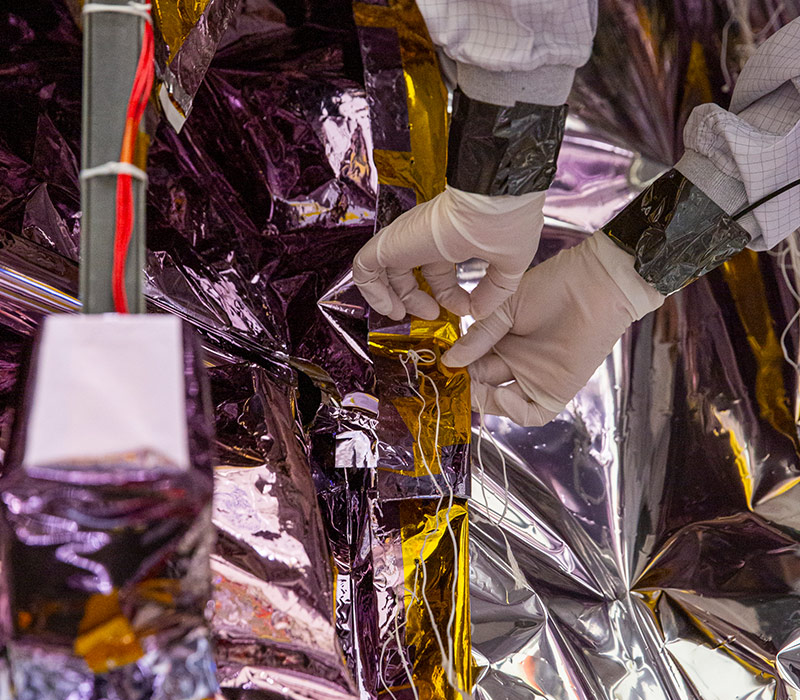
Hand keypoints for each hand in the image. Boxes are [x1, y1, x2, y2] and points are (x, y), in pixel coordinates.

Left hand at [353, 186, 545, 321]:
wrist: (496, 199)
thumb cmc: (508, 224)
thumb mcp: (508, 266)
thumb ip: (494, 291)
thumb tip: (479, 313)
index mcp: (451, 239)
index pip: (438, 272)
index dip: (449, 297)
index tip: (466, 311)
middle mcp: (426, 238)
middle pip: (409, 272)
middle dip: (417, 299)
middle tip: (432, 315)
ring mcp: (406, 239)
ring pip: (384, 270)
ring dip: (392, 297)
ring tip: (401, 315)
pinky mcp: (391, 243)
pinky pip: (365, 268)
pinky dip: (371, 291)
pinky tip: (389, 308)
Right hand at [441, 231, 664, 425]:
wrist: (594, 284)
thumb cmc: (553, 286)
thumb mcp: (504, 309)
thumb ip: (479, 336)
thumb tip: (449, 360)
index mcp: (501, 341)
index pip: (470, 363)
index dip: (454, 367)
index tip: (436, 366)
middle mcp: (514, 362)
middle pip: (481, 384)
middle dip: (462, 385)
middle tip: (445, 383)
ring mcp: (534, 378)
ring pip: (500, 402)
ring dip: (482, 400)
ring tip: (467, 389)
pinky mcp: (556, 391)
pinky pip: (531, 414)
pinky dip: (513, 410)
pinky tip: (501, 393)